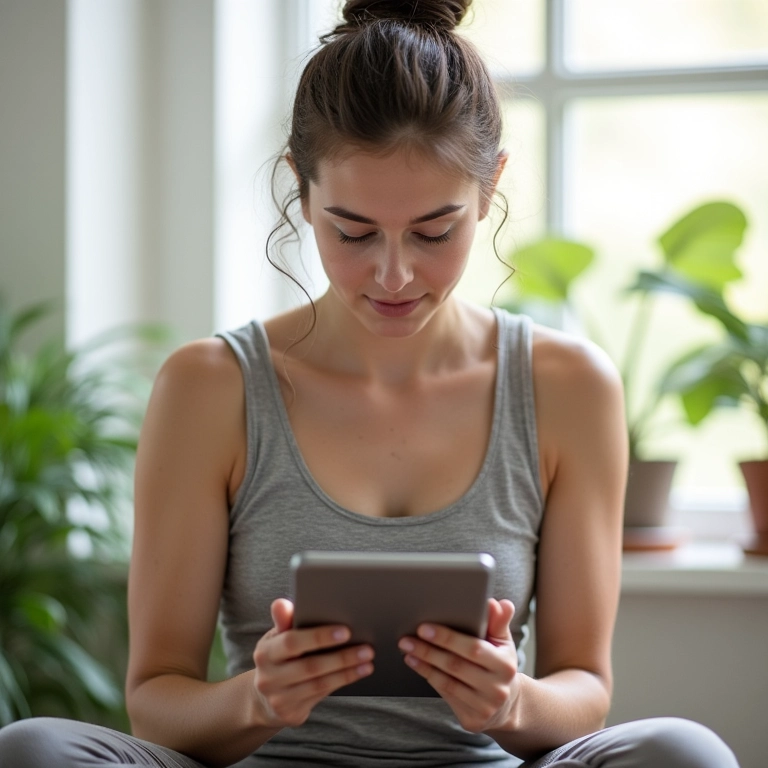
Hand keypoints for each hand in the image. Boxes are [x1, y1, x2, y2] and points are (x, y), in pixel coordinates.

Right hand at [251, 598, 373, 727]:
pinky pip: (321, 696)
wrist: (265, 697)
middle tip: (367, 648)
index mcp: (265, 652)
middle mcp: (268, 677)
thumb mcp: (277, 637)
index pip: (292, 642)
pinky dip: (341, 682)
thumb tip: (281, 603)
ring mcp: (279, 698)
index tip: (346, 631)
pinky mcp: (291, 713)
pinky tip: (358, 673)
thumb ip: (284, 621)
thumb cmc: (279, 656)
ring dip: (347, 672)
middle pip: (310, 666)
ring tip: (368, 661)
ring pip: (319, 684)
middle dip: (341, 657)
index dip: (319, 637)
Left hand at [398, 598, 518, 732]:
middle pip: (456, 666)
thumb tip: (499, 603)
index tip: (424, 628)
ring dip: (424, 664)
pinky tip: (415, 664)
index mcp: (505, 665)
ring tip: (407, 649)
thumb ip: (498, 622)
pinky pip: (446, 694)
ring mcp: (484, 707)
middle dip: (428, 650)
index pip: (473, 648)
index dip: (447, 638)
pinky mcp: (472, 720)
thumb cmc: (499, 664)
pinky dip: (428, 677)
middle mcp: (497, 688)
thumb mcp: (503, 643)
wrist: (506, 704)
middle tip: (407, 638)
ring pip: (447, 682)